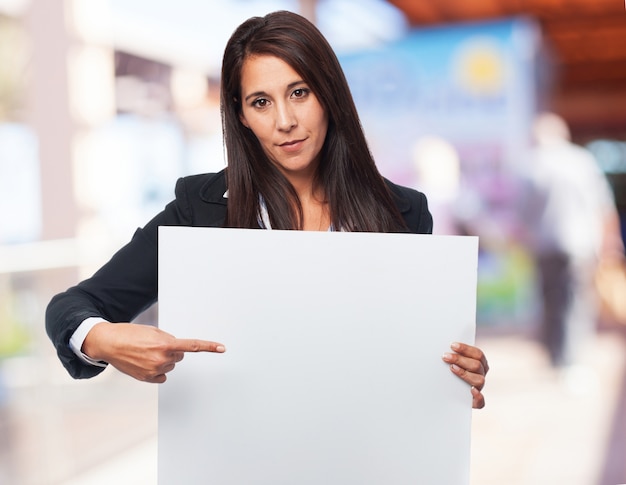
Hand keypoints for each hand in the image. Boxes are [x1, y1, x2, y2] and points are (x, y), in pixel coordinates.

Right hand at [82, 322, 225, 382]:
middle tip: (154, 345)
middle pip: (179, 356)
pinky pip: (162, 376)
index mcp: (165, 344)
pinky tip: (144, 364)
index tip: (222, 348)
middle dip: (171, 351)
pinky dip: (157, 371)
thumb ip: (168, 339)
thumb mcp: (153, 331)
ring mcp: (154, 370)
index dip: (208, 346)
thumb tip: (177, 350)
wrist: (109, 343)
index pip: (191, 346)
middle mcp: (162, 359)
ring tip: (145, 353)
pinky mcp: (147, 379)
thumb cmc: (130, 334)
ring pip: (170, 366)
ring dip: (162, 360)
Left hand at [442, 342, 488, 408]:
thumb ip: (453, 354)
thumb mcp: (452, 362)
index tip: (452, 345)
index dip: (465, 349)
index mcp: (480, 363)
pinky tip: (471, 390)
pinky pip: (481, 401)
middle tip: (445, 356)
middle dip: (460, 359)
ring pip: (479, 380)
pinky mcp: (475, 402)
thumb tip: (443, 347)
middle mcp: (481, 374)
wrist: (446, 394)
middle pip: (476, 365)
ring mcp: (479, 388)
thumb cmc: (449, 373)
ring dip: (465, 373)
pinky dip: (478, 396)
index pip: (477, 354)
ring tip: (452, 368)